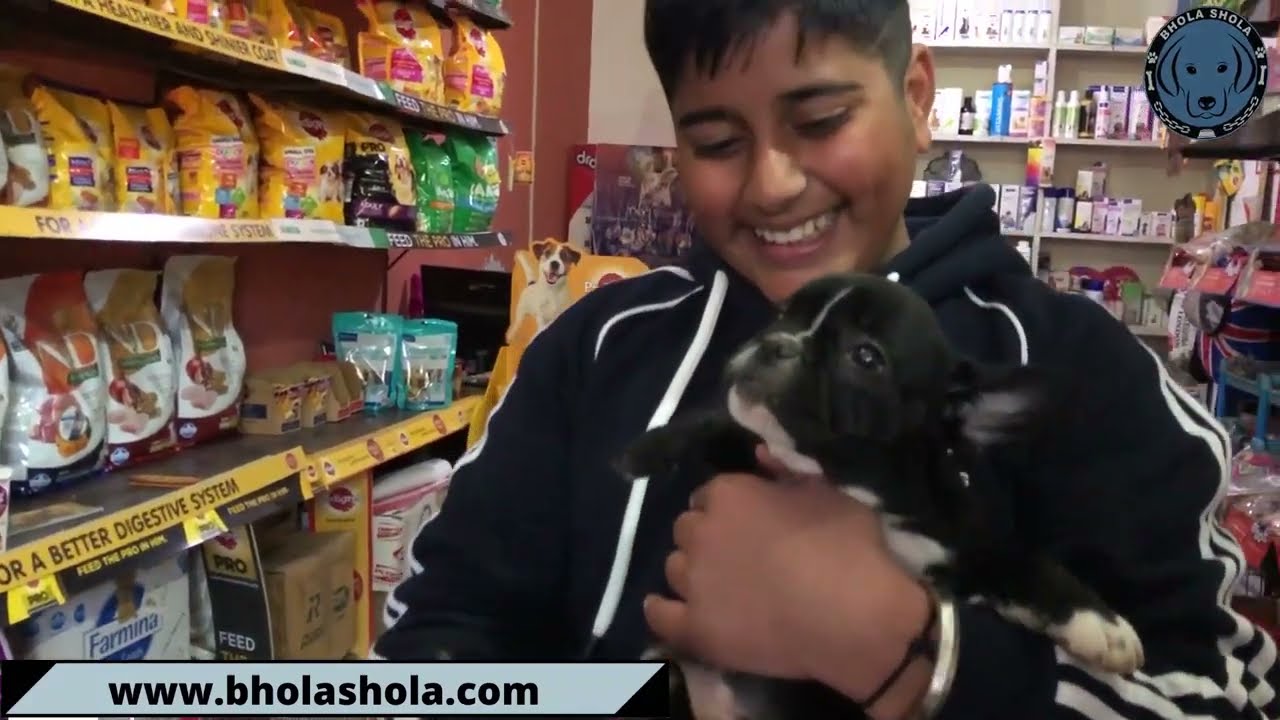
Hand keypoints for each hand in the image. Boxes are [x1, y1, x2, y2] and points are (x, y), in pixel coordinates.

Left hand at [644, 447, 935, 718]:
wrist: (854, 615)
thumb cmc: (848, 547)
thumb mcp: (827, 493)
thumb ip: (786, 473)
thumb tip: (760, 454)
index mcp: (730, 494)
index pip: (710, 494)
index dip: (728, 509)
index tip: (746, 523)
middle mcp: (701, 532)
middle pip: (687, 528)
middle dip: (706, 537)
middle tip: (735, 556)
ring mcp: (694, 581)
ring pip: (674, 568)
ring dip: (691, 571)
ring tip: (717, 586)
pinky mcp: (694, 627)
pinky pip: (659, 615)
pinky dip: (660, 610)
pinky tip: (666, 608)